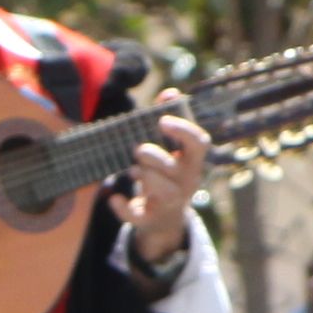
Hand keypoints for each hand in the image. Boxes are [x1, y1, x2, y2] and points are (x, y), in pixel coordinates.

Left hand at [117, 109, 211, 267]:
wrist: (164, 218)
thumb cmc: (165, 173)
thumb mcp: (170, 149)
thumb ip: (168, 119)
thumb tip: (170, 93)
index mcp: (192, 161)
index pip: (199, 143)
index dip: (183, 130)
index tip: (162, 121)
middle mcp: (186, 182)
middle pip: (176, 169)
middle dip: (156, 157)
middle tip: (138, 149)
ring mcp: (170, 203)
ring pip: (163, 192)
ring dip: (145, 177)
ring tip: (133, 170)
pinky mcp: (150, 219)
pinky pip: (137, 217)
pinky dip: (123, 207)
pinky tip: (113, 198)